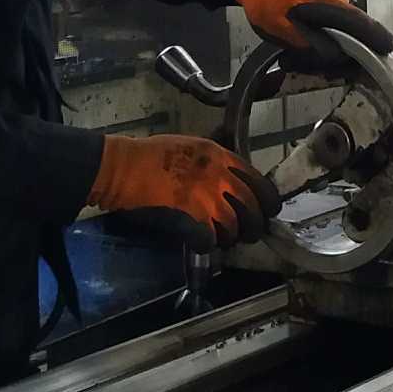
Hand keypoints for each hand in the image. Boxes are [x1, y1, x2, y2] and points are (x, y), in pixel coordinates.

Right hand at [88, 135, 280, 250]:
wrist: (124, 167)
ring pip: (234, 230)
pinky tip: (200, 242)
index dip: (269, 202)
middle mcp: (221, 180)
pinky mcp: (190, 221)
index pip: (260, 184)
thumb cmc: (153, 154)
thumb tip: (235, 177)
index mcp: (223, 158)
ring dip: (228, 238)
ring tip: (220, 238)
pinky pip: (210, 242)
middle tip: (247, 233)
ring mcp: (207, 202)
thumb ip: (219, 161)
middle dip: (254, 227)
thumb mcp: (195, 146)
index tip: (268, 211)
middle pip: (253, 211)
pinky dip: (207, 245)